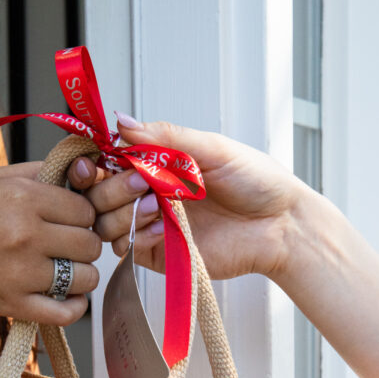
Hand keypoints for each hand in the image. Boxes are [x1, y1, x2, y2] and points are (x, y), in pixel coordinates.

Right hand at [0, 161, 101, 325]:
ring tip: (67, 269)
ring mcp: (20, 274)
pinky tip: (70, 297)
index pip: (84, 208)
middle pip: (89, 243)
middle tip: (68, 244)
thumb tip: (80, 169)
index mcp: (21, 197)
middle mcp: (24, 234)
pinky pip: (65, 313)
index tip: (70, 218)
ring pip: (85, 278)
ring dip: (83, 275)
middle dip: (85, 242)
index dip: (82, 213)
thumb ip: (37, 174)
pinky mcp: (13, 305)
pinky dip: (76, 307)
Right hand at [67, 117, 308, 280]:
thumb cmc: (256, 182)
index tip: (101, 157)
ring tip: (156, 204)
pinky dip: (136, 235)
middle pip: (100, 195)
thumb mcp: (211, 148)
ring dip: (122, 211)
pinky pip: (129, 249)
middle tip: (139, 181)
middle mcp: (151, 195)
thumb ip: (164, 137)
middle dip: (111, 187)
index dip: (98, 161)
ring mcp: (154, 227)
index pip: (110, 163)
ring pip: (108, 223)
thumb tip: (122, 122)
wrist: (280, 224)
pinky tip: (160, 226)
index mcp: (158, 166)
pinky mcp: (162, 255)